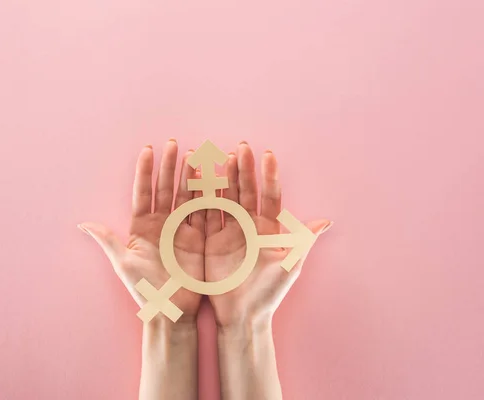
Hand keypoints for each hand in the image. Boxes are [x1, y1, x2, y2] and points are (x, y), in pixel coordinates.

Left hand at [79, 139, 205, 323]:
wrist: (171, 311)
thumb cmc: (144, 290)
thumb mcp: (123, 264)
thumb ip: (108, 240)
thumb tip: (82, 224)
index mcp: (141, 226)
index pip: (143, 192)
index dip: (144, 171)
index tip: (147, 149)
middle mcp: (162, 223)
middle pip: (165, 188)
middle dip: (168, 166)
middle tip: (173, 145)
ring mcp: (181, 229)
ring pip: (185, 196)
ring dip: (189, 176)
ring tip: (192, 155)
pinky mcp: (199, 237)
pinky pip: (203, 212)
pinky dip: (207, 195)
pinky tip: (210, 178)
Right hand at [205, 142, 331, 327]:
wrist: (241, 315)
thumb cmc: (269, 293)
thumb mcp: (289, 267)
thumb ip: (302, 242)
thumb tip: (326, 221)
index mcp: (269, 229)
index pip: (269, 195)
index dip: (268, 175)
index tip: (267, 154)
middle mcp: (248, 226)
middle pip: (246, 191)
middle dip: (243, 170)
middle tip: (240, 148)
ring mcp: (228, 232)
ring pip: (225, 198)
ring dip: (222, 179)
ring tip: (216, 157)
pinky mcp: (210, 240)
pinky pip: (206, 214)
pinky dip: (202, 198)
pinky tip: (199, 180)